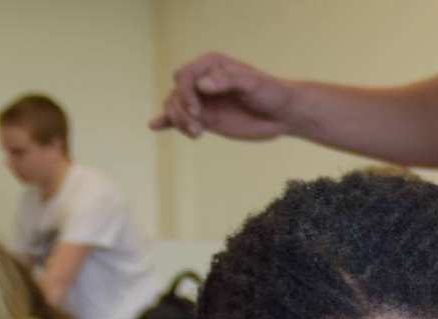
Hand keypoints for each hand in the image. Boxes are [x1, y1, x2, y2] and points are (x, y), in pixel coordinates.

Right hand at [150, 52, 298, 140]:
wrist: (283, 113)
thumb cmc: (271, 93)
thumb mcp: (253, 83)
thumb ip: (227, 80)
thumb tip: (202, 84)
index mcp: (211, 65)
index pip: (184, 76)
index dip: (185, 92)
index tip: (197, 110)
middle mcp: (202, 81)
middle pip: (176, 92)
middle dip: (181, 109)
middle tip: (198, 127)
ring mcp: (202, 100)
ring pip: (175, 106)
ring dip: (179, 121)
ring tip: (197, 133)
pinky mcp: (205, 118)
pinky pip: (180, 118)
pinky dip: (167, 121)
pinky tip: (155, 126)